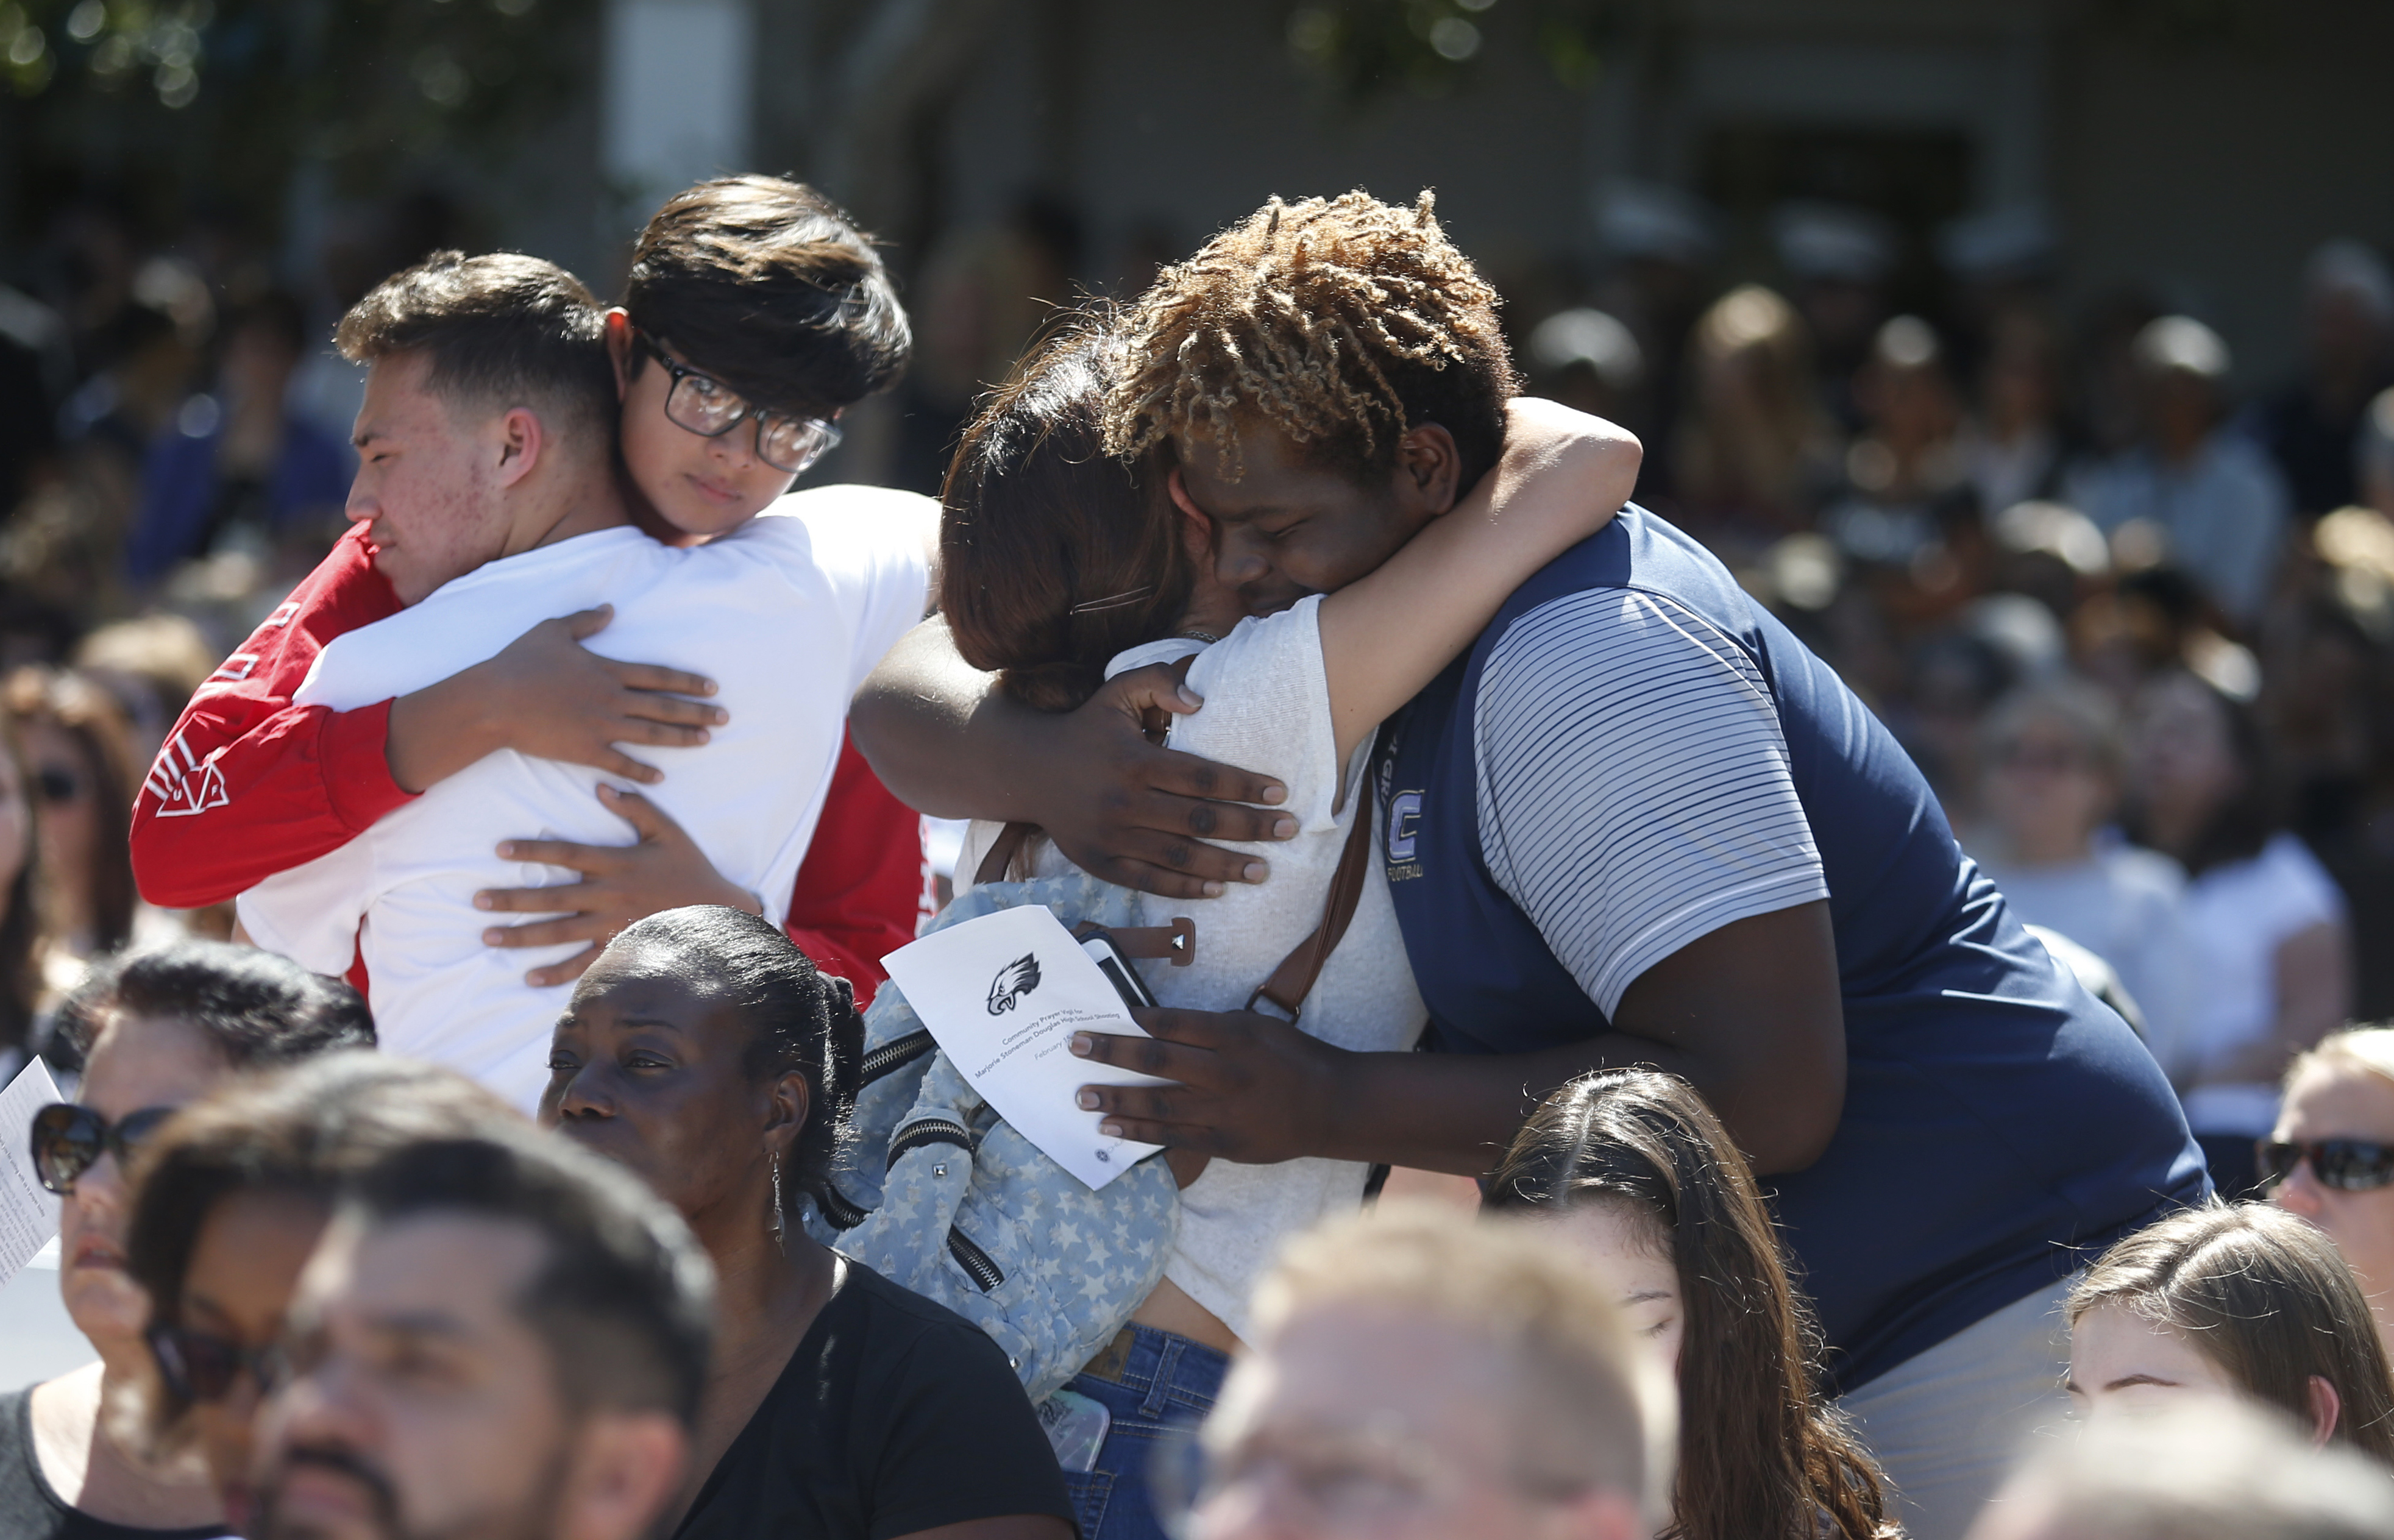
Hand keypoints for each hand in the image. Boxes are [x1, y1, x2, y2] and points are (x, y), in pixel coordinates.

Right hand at [387, 606, 727, 792]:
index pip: (659, 675)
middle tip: (726, 718)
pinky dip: (643, 771)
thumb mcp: (553, 630)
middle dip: (698, 713)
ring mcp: (601, 727)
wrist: (494, 701)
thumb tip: (611, 608)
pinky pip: (621, 763)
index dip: (688, 682)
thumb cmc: (519, 662)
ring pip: (651, 734)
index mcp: (608, 670)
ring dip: (681, 739)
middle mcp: (612, 699)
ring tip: (706, 741)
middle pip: (664, 706)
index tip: (712, 687)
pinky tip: (662, 776)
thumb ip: (586, 620)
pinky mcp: (585, 751)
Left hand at [475, 784, 761, 985]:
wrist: (719, 911)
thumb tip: (602, 785)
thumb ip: (636, 807)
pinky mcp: (621, 947)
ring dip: (523, 935)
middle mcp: (610, 894)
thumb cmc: (692, 867)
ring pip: (560, 931)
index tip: (499, 848)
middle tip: (477, 901)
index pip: (567, 853)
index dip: (533, 849)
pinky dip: (557, 972)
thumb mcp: (668, 831)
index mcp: (618, 862)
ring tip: (489, 935)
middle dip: (513, 898)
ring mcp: (614, 924)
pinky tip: (529, 976)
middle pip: (553, 896)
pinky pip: (584, 962)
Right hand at [1020, 665, 1297, 900]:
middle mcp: (1123, 803)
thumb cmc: (1088, 728)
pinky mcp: (1100, 864)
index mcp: (1134, 761)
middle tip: (1289, 830)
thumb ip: (1160, 682)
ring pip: (1179, 857)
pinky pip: (1149, 881)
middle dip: (1250, 827)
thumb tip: (1202, 701)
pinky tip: (1218, 889)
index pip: (1202, 777)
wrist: (1029, 771)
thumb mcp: (1118, 692)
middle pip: (1199, 820)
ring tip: (1264, 870)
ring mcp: (1111, 838)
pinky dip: (1185, 889)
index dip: (1245, 785)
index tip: (1280, 792)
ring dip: (1226, 866)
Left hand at [1068, 1005, 1342, 1164]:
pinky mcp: (1223, 1143)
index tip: (1103, 1013)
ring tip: (1081, 1096)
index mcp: (1234, 1035)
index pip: (1173, 1023)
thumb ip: (1209, 1028)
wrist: (1331, 1106)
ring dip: (1116, 1098)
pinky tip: (1110, 1128)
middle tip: (1074, 1046)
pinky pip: (1173, 1137)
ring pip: (1159, 1104)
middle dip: (1111, 1052)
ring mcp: (1223, 1112)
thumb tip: (1155, 1025)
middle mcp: (1225, 1073)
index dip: (1134, 1019)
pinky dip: (1139, 1132)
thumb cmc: (1290, 1058)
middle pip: (1158, 1060)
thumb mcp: (1255, 1027)